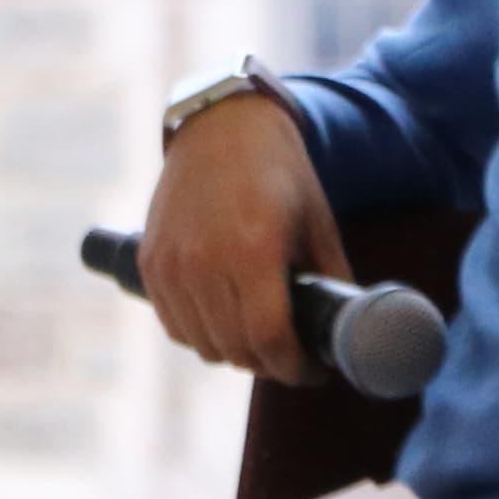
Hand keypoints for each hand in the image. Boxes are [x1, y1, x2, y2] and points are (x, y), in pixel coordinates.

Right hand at [136, 92, 352, 386]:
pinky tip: (223, 326)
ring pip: (203, 344)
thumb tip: (347, 333)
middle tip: (292, 359)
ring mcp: (171, 263)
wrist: (221, 127)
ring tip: (259, 344)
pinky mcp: (151, 263)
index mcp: (253, 251)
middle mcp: (204, 261)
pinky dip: (200, 337)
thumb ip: (331, 280)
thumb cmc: (279, 174)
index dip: (294, 368)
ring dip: (234, 354)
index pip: (269, 339)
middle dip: (270, 365)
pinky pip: (175, 326)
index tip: (312, 371)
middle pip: (236, 348)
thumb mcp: (318, 224)